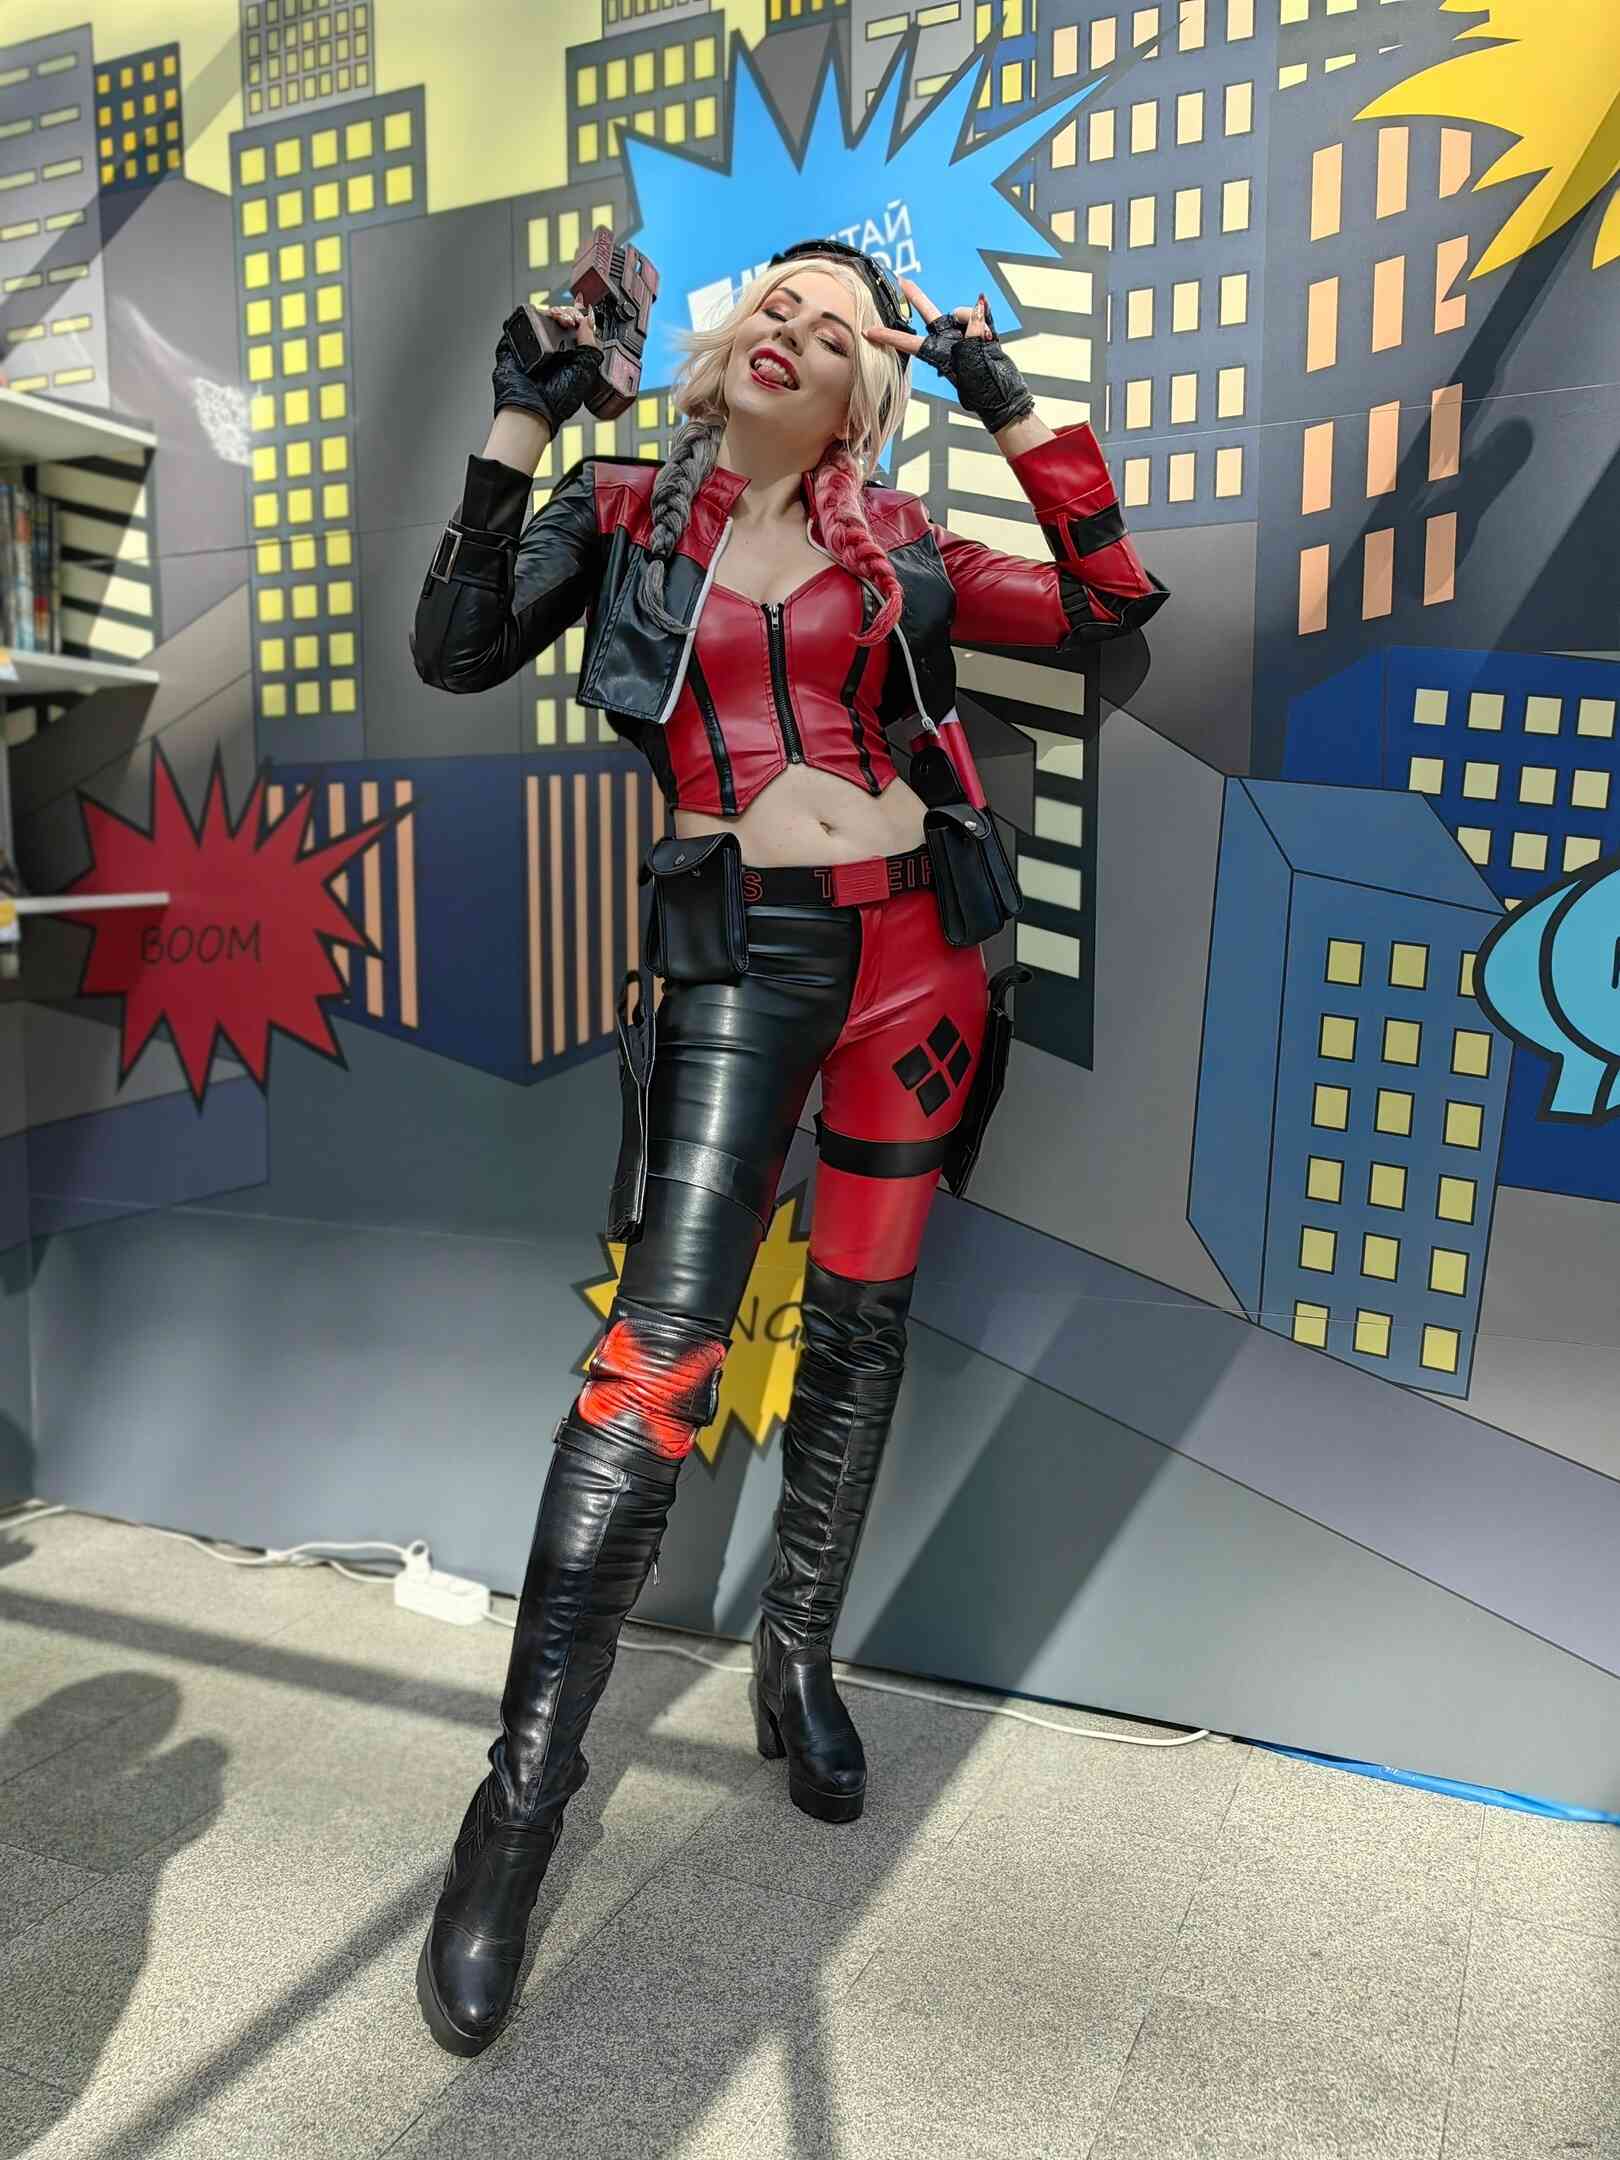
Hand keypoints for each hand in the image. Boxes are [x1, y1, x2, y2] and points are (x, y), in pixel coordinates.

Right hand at [492, 301, 601, 431]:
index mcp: (571, 355)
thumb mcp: (585, 371)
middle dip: (568, 313)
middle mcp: (553, 349)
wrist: (533, 408)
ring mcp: (534, 345)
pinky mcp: (516, 343)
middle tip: (571, 320)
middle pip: (560, 318)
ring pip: (543, 316)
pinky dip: (530, 314)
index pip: (576, 328)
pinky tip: (543, 318)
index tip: (584, 312)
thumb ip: (590, 345)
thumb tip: (588, 321)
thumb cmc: (558, 400)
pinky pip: (520, 321)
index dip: (580, 316)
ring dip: (553, 312)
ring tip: (560, 319)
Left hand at [865, 279, 1034, 435]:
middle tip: (901, 281)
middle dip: (916, 297)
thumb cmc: (983, 386)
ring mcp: (963, 335)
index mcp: (937, 353)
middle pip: (929, 313)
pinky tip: (992, 334)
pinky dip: (986, 321)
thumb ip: (975, 331)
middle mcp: (947, 341)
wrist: (1003, 395)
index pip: (907, 341)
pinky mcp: (979, 333)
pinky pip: (981, 315)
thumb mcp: (975, 360)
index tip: (867, 332)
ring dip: (976, 322)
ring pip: (962, 312)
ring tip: (988, 341)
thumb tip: (979, 303)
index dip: (888, 336)